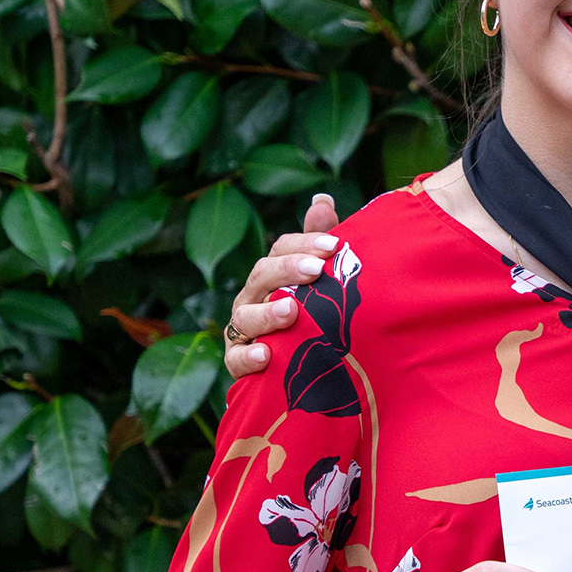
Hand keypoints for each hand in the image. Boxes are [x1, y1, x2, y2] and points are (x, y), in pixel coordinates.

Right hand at [224, 194, 343, 377]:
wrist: (298, 372)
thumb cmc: (312, 317)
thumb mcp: (320, 281)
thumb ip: (320, 244)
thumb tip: (321, 200)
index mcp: (273, 275)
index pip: (281, 249)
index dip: (305, 243)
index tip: (334, 245)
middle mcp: (253, 298)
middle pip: (262, 275)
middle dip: (288, 270)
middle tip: (316, 270)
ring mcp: (243, 331)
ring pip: (245, 316)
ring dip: (267, 313)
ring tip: (290, 311)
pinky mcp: (239, 363)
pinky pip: (237, 359)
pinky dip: (248, 356)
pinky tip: (266, 354)